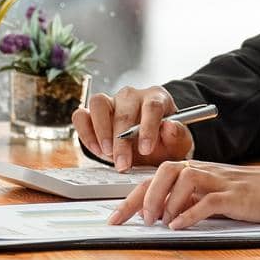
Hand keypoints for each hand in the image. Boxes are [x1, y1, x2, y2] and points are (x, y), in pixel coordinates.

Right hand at [72, 85, 193, 170]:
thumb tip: (169, 126)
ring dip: (101, 131)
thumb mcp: (178, 143)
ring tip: (107, 153)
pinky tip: (97, 149)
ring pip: (98, 104)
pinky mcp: (92, 113)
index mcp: (156, 98)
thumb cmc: (164, 142)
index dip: (148, 128)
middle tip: (123, 164)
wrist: (150, 147)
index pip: (152, 106)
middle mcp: (131, 96)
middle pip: (124, 111)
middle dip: (122, 141)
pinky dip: (86, 132)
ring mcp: (110, 101)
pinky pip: (81, 115)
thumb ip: (176, 136)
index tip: (146, 149)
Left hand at [106, 158, 259, 229]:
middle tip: (137, 220)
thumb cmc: (246, 195)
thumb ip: (189, 203)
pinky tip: (179, 226)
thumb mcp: (211, 198)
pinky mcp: (235, 195)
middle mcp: (203, 171)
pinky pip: (209, 200)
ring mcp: (219, 181)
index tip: (115, 219)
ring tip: (157, 222)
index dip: (131, 198)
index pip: (155, 179)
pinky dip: (190, 213)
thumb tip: (160, 218)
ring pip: (184, 178)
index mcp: (194, 171)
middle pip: (165, 171)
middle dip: (144, 195)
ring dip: (166, 201)